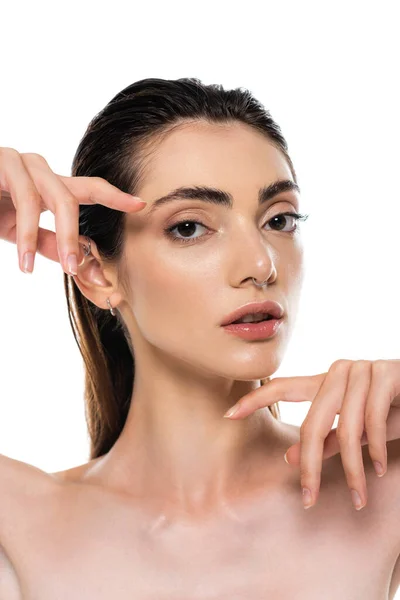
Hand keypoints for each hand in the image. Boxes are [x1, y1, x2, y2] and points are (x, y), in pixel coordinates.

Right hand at [0, 147, 146, 274]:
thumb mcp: (21, 232)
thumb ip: (49, 244)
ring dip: (43, 237)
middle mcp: (40, 169)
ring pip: (49, 198)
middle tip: (76, 270)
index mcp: (49, 185)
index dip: (115, 196)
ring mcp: (21, 161)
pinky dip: (23, 232)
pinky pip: (24, 198)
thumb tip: (83, 267)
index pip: (89, 188)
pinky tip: (20, 257)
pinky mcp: (3, 161)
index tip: (141, 205)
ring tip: (32, 267)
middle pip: (73, 196)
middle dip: (75, 236)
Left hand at [224, 359, 399, 509]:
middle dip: (310, 466)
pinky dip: (375, 449)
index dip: (254, 400)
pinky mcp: (385, 374)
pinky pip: (372, 419)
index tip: (228, 414)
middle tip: (309, 498)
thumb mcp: (355, 430)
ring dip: (354, 468)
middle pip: (312, 423)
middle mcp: (337, 372)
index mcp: (325, 381)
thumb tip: (289, 459)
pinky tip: (379, 468)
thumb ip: (325, 440)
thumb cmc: (390, 410)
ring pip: (345, 428)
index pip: (282, 386)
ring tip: (361, 493)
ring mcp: (361, 370)